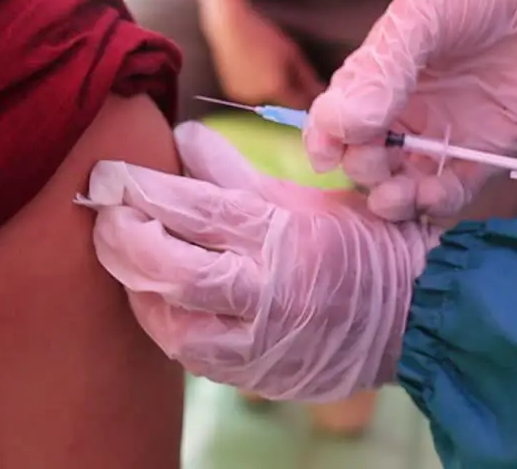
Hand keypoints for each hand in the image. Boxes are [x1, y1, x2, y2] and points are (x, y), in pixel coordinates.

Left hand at [85, 122, 440, 401]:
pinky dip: (162, 322)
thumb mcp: (303, 197)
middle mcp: (270, 294)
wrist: (415, 316)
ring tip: (119, 249)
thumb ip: (236, 174)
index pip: (196, 209)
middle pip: (172, 269)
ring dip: (135, 282)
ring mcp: (261, 344)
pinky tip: (150, 295)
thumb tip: (181, 140)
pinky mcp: (257, 376)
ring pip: (172, 321)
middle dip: (123, 235)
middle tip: (101, 207)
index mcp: (286, 236)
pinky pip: (191, 355)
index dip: (143, 188)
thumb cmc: (359, 242)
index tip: (112, 170)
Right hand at [203, 3, 324, 108]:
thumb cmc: (263, 36)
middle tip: (289, 69)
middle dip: (290, 90)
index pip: (299, 104)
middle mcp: (259, 98)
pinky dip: (257, 85)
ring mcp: (243, 96)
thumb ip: (307, 77)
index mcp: (276, 89)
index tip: (312, 87)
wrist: (229, 27)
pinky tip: (255, 67)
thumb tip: (319, 92)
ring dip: (272, 88)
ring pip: (266, 97)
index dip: (308, 97)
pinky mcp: (232, 91)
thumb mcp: (291, 53)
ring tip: (269, 65)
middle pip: (283, 101)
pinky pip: (252, 93)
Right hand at [305, 0, 516, 219]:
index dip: (327, 140)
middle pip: (369, 159)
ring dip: (394, 197)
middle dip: (364, 168)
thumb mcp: (419, 15)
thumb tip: (339, 125)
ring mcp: (448, 134)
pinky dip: (438, 201)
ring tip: (394, 195)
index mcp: (380, 77)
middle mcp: (408, 111)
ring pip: (407, 183)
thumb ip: (380, 71)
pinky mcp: (492, 151)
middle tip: (373, 160)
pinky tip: (430, 195)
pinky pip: (457, 189)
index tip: (326, 153)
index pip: (339, 121)